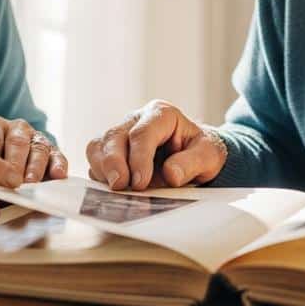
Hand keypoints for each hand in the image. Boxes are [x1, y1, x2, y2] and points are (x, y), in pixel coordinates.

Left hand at [0, 115, 67, 182]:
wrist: (3, 167)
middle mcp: (16, 128)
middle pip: (17, 143)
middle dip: (16, 164)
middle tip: (13, 183)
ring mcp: (36, 137)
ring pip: (38, 149)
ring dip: (35, 168)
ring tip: (31, 184)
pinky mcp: (52, 150)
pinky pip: (57, 156)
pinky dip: (58, 166)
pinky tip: (57, 175)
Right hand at [86, 100, 227, 189]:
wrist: (196, 156)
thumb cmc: (201, 152)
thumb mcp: (209, 155)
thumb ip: (192, 162)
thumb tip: (170, 174)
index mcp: (161, 115)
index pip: (143, 133)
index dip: (139, 158)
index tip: (141, 182)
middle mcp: (136, 120)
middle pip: (115, 136)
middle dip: (113, 162)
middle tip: (120, 186)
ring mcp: (122, 134)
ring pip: (99, 145)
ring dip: (102, 168)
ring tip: (114, 189)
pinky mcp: (112, 151)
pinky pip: (96, 159)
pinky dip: (99, 175)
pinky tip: (111, 190)